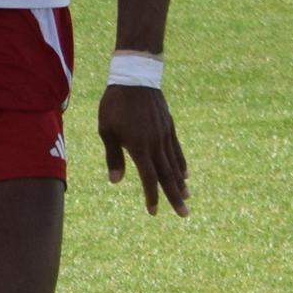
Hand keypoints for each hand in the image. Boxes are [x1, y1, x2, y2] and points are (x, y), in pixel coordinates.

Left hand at [99, 84, 188, 215]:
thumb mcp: (106, 130)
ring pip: (174, 164)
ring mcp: (165, 135)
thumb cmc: (114, 105)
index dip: (151, 195)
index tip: (153, 211)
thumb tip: (116, 182)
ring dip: (180, 183)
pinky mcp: (169, 126)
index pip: (148, 177)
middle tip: (183, 215)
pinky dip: (182, 163)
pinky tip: (185, 174)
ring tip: (186, 198)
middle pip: (167, 175)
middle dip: (174, 197)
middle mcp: (155, 144)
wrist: (135, 77)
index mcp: (139, 146)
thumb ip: (113, 156)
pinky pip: (177, 150)